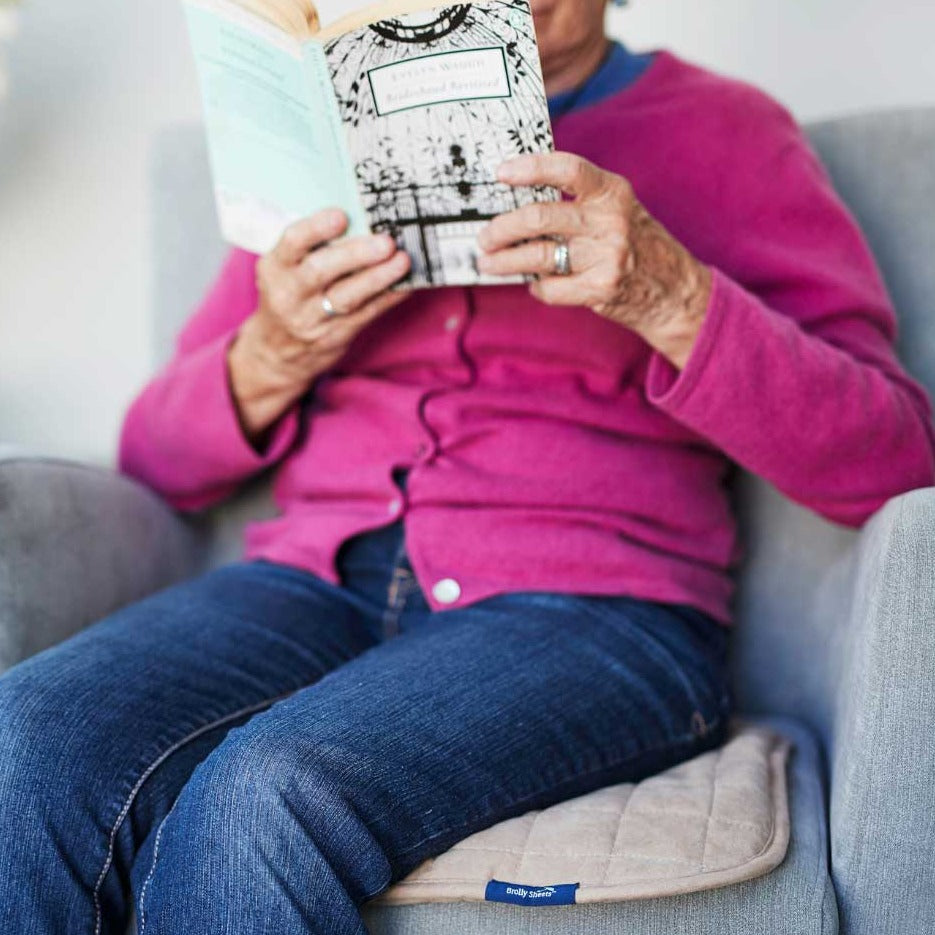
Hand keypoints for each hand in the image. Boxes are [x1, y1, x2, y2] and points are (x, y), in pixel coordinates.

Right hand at [229, 208, 410, 444]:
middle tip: (385, 242)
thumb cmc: (290, 296)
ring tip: (402, 261)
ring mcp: (311, 319)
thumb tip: (362, 219)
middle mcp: (289, 293)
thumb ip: (313, 249)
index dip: (316, 228)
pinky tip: (406, 284)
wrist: (277, 353)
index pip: (292, 243)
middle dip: (355, 254)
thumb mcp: (286, 271)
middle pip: (320, 270)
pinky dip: (388, 298)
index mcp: (275, 267)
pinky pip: (365, 314)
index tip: (342, 216)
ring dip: (378, 277)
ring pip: (346, 297)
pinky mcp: (334, 337)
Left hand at [476, 153, 711, 369]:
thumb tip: (516, 199)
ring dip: (504, 261)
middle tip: (484, 237)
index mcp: (612, 192)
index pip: (567, 169)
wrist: (674, 290)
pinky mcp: (601, 288)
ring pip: (537, 256)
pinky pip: (550, 288)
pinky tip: (537, 284)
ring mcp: (607, 256)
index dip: (530, 168)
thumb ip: (578, 200)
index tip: (500, 173)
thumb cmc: (635, 244)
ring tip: (487, 263)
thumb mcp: (617, 210)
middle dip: (501, 228)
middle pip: (540, 217)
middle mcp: (611, 220)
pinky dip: (537, 287)